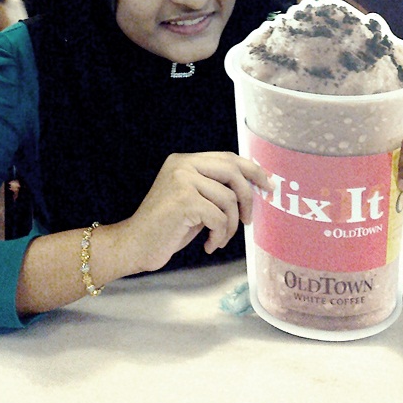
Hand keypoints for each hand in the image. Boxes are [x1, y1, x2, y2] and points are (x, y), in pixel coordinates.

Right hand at [122, 152, 271, 272]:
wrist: (135, 244)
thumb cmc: (166, 227)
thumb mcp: (192, 200)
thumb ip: (213, 188)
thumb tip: (252, 187)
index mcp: (185, 161)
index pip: (227, 158)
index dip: (251, 170)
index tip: (267, 184)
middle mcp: (183, 165)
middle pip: (233, 172)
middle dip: (247, 197)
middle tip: (248, 220)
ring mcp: (182, 181)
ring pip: (228, 199)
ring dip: (229, 225)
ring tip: (218, 238)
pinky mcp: (184, 201)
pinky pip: (219, 218)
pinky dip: (219, 235)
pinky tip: (208, 244)